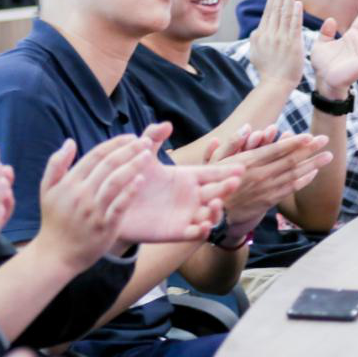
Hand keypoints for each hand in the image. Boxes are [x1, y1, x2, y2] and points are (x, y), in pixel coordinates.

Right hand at [32, 135, 149, 271]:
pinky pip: (119, 206)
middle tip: (146, 141)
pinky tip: (141, 180)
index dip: (114, 144)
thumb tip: (70, 141)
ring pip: (116, 182)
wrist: (56, 254)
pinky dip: (130, 192)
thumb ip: (56, 164)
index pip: (95, 156)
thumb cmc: (53, 220)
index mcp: (69, 182)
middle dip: (129, 150)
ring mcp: (93, 211)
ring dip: (133, 166)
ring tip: (148, 155)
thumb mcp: (46, 190)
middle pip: (109, 165)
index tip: (130, 137)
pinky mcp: (104, 227)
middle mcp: (82, 194)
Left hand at [118, 122, 241, 242]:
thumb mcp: (143, 156)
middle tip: (235, 181)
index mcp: (188, 177)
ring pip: (211, 214)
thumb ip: (153, 137)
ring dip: (217, 210)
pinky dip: (202, 230)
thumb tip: (167, 124)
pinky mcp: (178, 231)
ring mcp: (187, 214)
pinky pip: (195, 233)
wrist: (117, 205)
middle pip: (217, 192)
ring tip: (216, 202)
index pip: (212, 173)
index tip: (240, 166)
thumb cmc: (132, 178)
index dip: (226, 170)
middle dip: (227, 187)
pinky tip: (202, 225)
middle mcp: (192, 196)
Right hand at [210, 130, 332, 234]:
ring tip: (328, 156)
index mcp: (247, 162)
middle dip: (309, 149)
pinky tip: (314, 173)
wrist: (215, 213)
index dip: (294, 143)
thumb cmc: (214, 183)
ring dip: (313, 164)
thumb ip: (232, 142)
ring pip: (294, 175)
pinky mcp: (269, 201)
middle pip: (289, 161)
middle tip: (325, 139)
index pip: (276, 150)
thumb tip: (246, 126)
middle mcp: (260, 175)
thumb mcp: (215, 160)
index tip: (309, 135)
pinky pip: (290, 189)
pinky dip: (303, 180)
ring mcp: (266, 189)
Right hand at [248, 0, 304, 89]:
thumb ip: (257, 39)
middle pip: (275, 8)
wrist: (274, 84)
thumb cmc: (267, 70)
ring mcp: (280, 38)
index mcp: (260, 34)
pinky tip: (297, 2)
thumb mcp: (255, 52)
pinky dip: (295, 13)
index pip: (268, 11)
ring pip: (284, 13)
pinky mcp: (291, 44)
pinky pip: (293, 25)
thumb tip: (258, 29)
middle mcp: (269, 34)